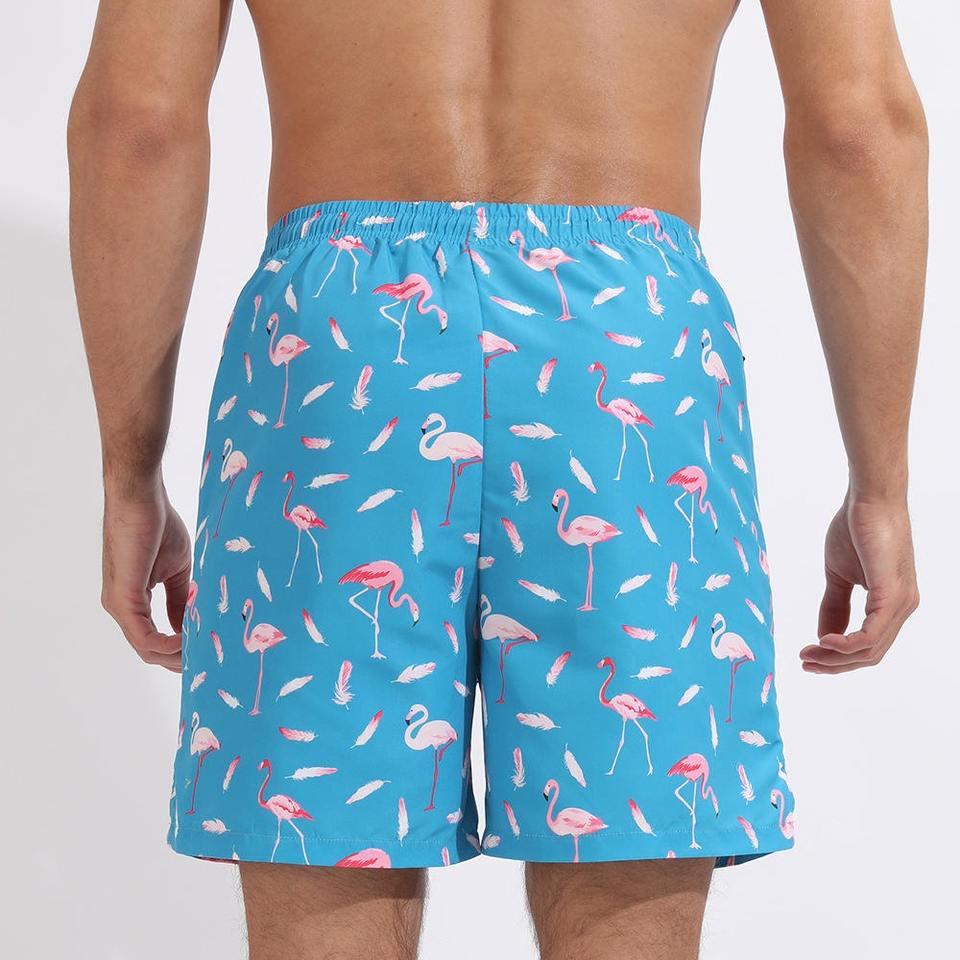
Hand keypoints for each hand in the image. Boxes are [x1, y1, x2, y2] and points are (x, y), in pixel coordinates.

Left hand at [101, 480, 191, 671]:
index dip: (178, 650)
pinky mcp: (123, 599)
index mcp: (132, 600)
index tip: (205, 652)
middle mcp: (119, 607)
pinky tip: (187, 641)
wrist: (141, 498)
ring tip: (203, 653)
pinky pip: (143, 637)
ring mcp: (118, 605)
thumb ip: (179, 600)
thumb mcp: (176, 570)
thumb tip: (188, 625)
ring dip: (175, 656)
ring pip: (146, 648)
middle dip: (179, 660)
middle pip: (149, 650)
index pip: (152, 638)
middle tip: (209, 662)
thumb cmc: (157, 525)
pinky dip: (166, 645)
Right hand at [800, 497, 918, 673]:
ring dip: (836, 657)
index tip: (808, 655)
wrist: (868, 499)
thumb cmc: (855, 529)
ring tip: (809, 653)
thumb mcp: (838, 575)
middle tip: (804, 660)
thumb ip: (834, 606)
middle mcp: (903, 608)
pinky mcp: (892, 594)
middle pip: (870, 654)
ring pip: (870, 649)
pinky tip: (825, 641)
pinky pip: (871, 634)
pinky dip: (847, 644)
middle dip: (834, 663)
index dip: (837, 657)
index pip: (868, 645)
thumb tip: (823, 636)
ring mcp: (901, 603)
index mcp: (892, 604)